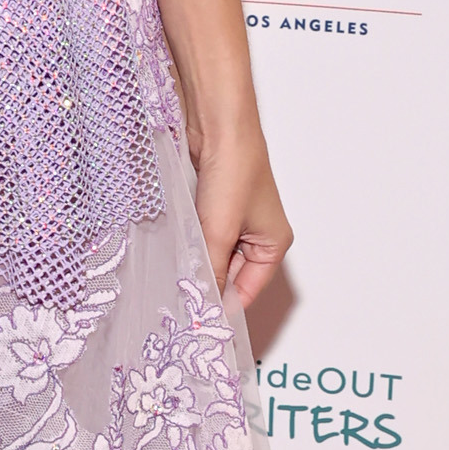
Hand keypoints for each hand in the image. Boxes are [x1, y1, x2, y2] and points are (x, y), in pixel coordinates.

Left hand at [192, 112, 292, 312]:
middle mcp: (259, 234)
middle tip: (179, 303)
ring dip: (196, 264)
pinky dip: (190, 245)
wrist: (218, 125)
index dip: (224, 307)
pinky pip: (202, 237)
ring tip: (174, 278)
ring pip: (213, 256)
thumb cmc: (235, 170)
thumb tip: (203, 308)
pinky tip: (174, 252)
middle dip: (206, 283)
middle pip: (230, 275)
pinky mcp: (215, 207)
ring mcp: (236, 220)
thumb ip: (211, 272)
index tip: (197, 324)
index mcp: (274, 244)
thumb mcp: (220, 232)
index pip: (248, 291)